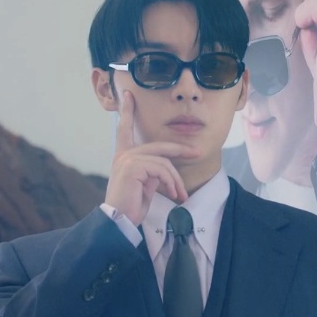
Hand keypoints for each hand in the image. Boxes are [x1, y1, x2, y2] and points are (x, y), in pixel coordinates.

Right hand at [103, 90, 198, 225]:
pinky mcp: (133, 167)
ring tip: (180, 194)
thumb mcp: (145, 184)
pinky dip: (171, 182)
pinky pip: (161, 169)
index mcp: (124, 155)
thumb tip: (166, 169)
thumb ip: (152, 171)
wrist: (119, 220)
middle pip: (159, 145)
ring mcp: (127, 159)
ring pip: (163, 161)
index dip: (127, 111)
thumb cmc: (131, 205)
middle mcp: (124, 154)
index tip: (129, 95)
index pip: (125, 129)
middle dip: (180, 149)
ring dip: (176, 179)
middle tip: (197, 152)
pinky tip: (173, 194)